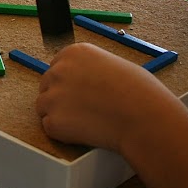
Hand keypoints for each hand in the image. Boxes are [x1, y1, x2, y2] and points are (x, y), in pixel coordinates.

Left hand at [35, 43, 187, 153]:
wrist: (143, 117)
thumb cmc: (139, 92)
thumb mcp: (114, 65)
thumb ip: (92, 69)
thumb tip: (86, 80)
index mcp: (74, 53)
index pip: (56, 66)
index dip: (68, 82)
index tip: (79, 93)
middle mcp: (58, 70)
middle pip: (47, 85)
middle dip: (60, 98)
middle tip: (82, 111)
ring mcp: (52, 96)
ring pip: (44, 107)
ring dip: (59, 115)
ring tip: (86, 122)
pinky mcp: (53, 121)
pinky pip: (50, 128)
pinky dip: (63, 134)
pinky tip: (85, 132)